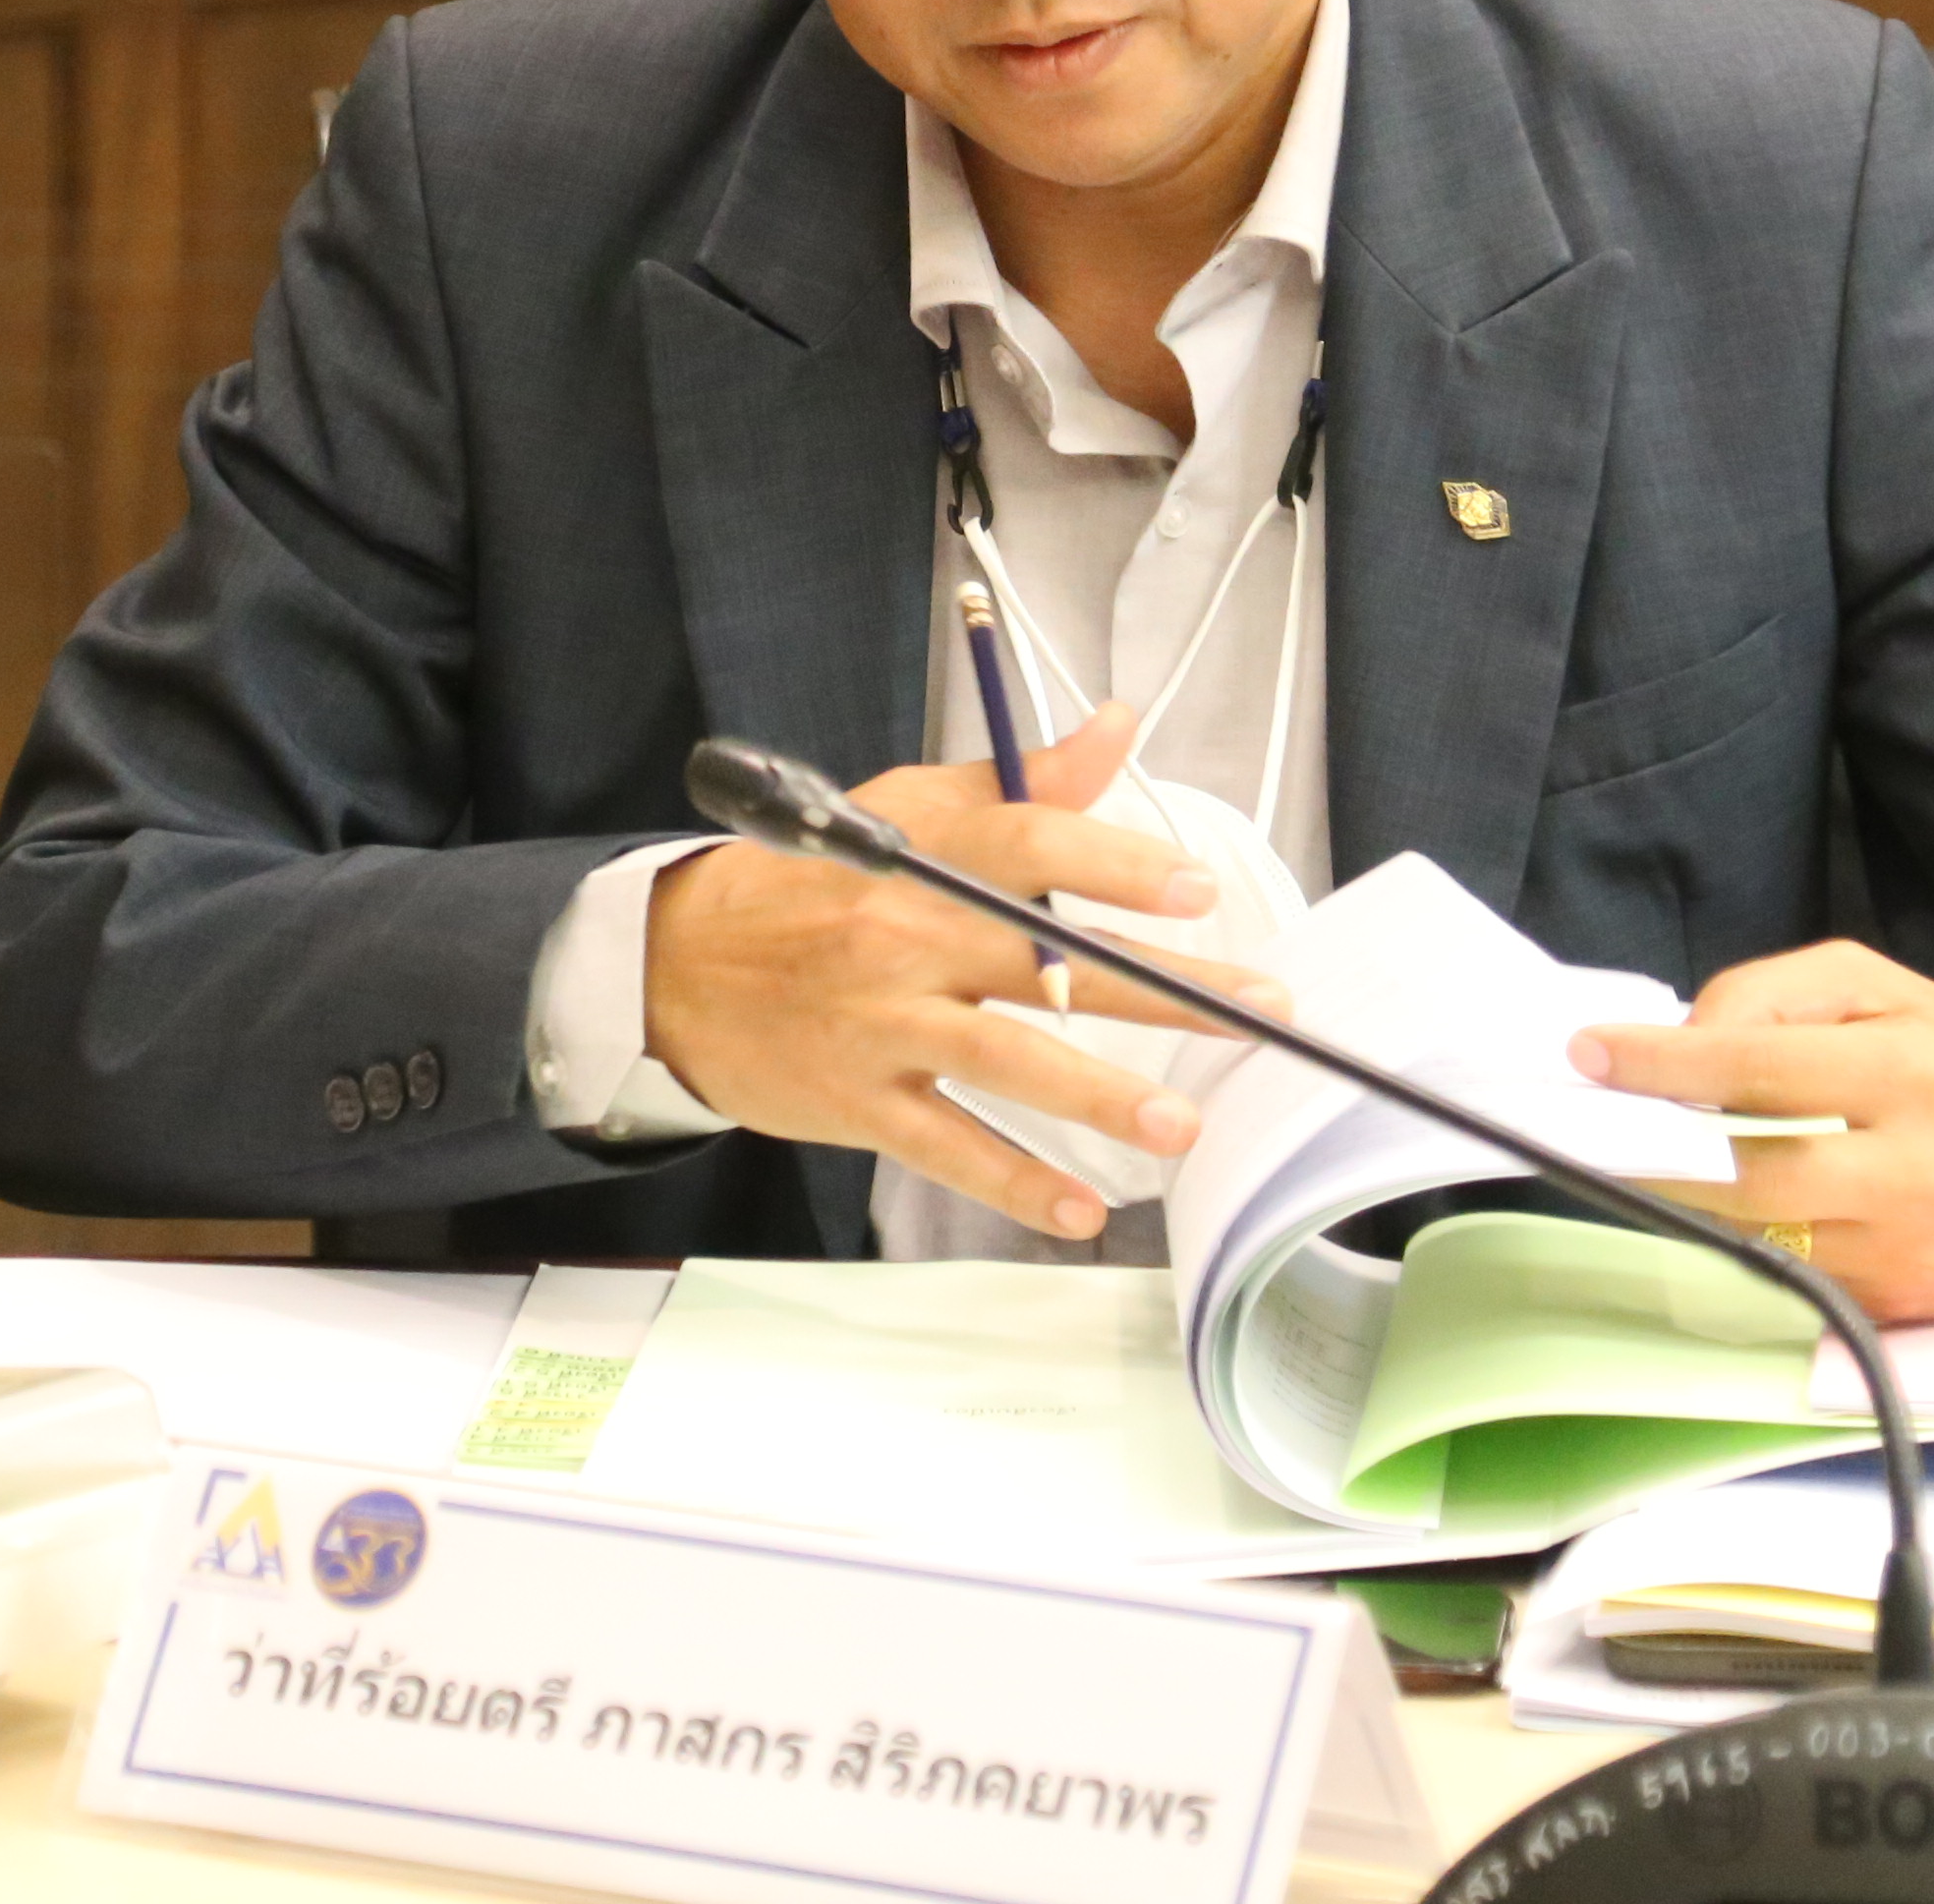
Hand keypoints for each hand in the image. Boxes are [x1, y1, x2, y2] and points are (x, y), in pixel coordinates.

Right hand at [642, 704, 1281, 1238]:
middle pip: (1049, 961)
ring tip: (1180, 1125)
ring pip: (1007, 1061)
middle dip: (1162, 987)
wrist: (679, 967)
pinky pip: (949, 1145)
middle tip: (1254, 1010)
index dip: (1115, 865)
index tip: (1195, 888)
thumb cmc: (813, 882)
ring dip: (1100, 1096)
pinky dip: (1014, 1182)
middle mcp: (910, 939)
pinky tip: (1080, 1211)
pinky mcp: (864, 1102)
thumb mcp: (907, 808)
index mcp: (926, 858)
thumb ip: (1022, 779)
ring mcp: (887, 1026)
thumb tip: (1117, 724)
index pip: (1031, 847)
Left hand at [1571, 939, 1933, 1320]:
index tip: (1589, 1053)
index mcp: (1914, 1070)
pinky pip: (1792, 1277)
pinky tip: (1723, 1208)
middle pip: (1752, 1178)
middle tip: (1596, 1127)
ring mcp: (1909, 1254)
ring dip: (1690, 1204)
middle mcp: (1918, 1170)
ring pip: (1761, 1240)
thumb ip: (1771, 996)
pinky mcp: (1899, 1310)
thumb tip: (1682, 1041)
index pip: (1760, 1069)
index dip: (1663, 1066)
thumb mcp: (1876, 986)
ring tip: (1645, 1162)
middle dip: (1659, 1155)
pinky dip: (1745, 1241)